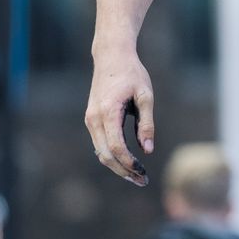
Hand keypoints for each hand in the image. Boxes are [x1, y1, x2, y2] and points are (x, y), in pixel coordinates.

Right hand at [85, 52, 154, 184]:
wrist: (111, 56)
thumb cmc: (131, 74)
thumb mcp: (145, 96)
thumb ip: (146, 123)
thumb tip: (147, 150)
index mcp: (108, 112)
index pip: (116, 147)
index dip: (129, 163)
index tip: (144, 171)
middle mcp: (94, 119)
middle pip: (106, 155)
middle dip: (124, 171)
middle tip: (143, 181)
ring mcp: (90, 120)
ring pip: (100, 152)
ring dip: (117, 167)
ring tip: (137, 176)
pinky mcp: (92, 119)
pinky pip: (100, 144)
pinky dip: (111, 156)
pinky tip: (127, 163)